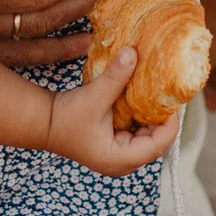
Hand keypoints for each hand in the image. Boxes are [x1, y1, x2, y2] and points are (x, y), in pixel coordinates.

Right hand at [43, 47, 182, 174]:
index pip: (159, 145)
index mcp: (120, 159)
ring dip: (152, 116)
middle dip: (163, 118)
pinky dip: (141, 117)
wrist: (43, 122)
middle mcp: (122, 162)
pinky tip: (142, 99)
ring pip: (148, 137)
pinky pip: (137, 133)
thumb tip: (133, 52)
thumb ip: (116, 77)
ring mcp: (118, 155)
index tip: (171, 99)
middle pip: (156, 142)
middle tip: (167, 93)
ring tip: (157, 94)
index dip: (170, 122)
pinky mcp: (114, 146)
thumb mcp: (94, 96)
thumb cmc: (65, 116)